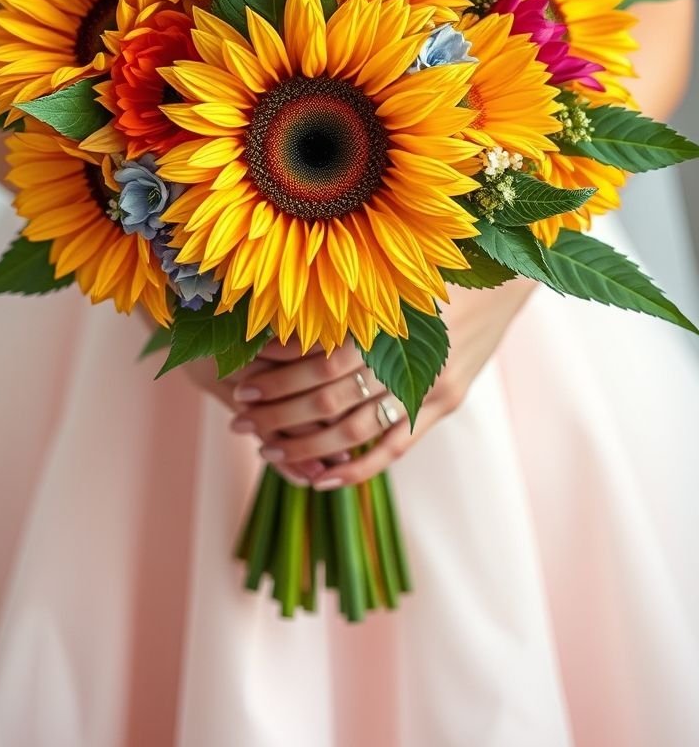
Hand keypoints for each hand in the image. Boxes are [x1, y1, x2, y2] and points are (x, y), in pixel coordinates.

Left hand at [228, 277, 535, 486]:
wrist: (504, 280)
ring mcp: (432, 386)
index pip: (323, 359)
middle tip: (241, 423)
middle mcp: (411, 356)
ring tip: (270, 451)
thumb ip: (348, 304)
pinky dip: (356, 468)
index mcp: (391, 318)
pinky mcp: (447, 404)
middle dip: (280, 413)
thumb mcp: (393, 277)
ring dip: (308, 445)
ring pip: (358, 430)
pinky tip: (320, 478)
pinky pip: (395, 447)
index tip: (244, 386)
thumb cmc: (436, 268)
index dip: (281, 376)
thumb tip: (281, 326)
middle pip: (332, 398)